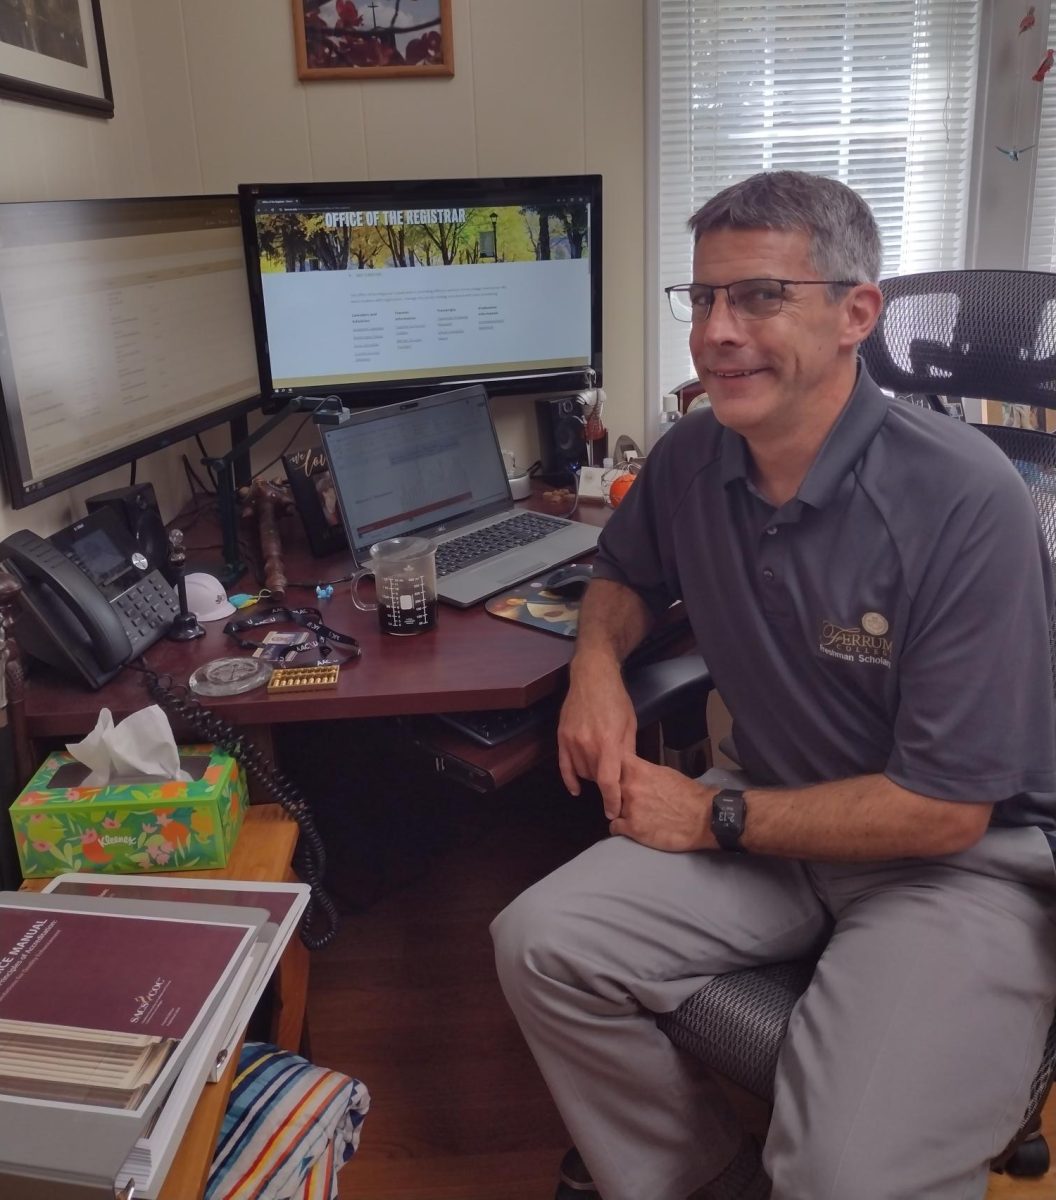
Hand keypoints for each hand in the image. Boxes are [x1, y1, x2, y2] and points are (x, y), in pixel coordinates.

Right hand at [557, 663, 636, 816]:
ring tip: (601, 766)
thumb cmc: (616, 699)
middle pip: (595, 777)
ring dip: (592, 776)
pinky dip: (570, 780)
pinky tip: (576, 789)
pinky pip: (564, 765)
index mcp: (608, 741)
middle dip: (606, 782)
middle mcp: (587, 743)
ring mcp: (572, 740)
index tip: (613, 813)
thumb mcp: (630, 724)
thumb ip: (627, 751)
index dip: (611, 800)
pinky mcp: (562, 736)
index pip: (608, 781)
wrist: (592, 677)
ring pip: (581, 772)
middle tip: (616, 779)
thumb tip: (626, 775)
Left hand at [609, 756, 715, 851]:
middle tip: (624, 796)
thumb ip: (643, 772)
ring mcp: (628, 809)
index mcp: (638, 770)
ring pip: (611, 808)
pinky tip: (630, 827)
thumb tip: (633, 772)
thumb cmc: (688, 793)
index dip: (609, 767)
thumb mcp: (664, 773)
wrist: (704, 819)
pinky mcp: (632, 829)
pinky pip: (614, 827)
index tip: (611, 771)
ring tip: (633, 814)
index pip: (611, 762)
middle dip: (614, 791)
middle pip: (607, 786)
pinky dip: (620, 828)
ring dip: (618, 810)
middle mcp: (629, 788)